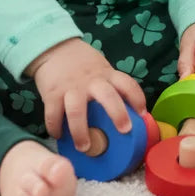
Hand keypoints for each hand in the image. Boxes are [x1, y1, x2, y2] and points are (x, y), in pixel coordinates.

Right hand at [26, 37, 147, 150]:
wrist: (54, 48)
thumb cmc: (81, 64)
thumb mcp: (100, 69)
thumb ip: (109, 85)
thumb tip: (125, 111)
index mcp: (106, 75)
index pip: (127, 83)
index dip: (137, 98)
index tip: (142, 113)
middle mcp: (91, 81)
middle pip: (107, 96)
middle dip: (117, 114)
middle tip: (124, 131)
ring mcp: (71, 88)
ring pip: (77, 110)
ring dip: (81, 132)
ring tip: (85, 147)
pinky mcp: (52, 94)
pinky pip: (53, 114)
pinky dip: (55, 128)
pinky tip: (59, 135)